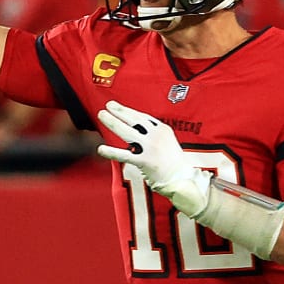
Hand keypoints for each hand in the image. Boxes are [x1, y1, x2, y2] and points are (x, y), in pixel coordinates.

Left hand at [96, 101, 209, 215]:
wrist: (183, 178)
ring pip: (127, 132)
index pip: (142, 117)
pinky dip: (111, 152)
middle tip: (107, 105)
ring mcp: (150, 148)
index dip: (128, 111)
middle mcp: (156, 136)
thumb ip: (153, 135)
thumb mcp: (167, 142)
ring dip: (112, 122)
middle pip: (134, 120)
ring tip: (101, 115)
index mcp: (162, 130)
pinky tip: (101, 149)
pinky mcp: (145, 161)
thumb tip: (138, 130)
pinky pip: (124, 155)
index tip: (117, 106)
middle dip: (119, 111)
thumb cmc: (174, 163)